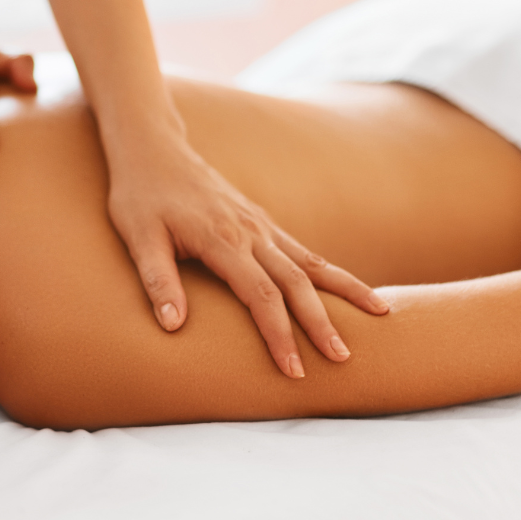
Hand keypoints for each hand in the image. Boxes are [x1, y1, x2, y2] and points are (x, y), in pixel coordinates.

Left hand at [106, 114, 390, 378]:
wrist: (153, 150)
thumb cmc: (140, 197)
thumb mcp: (138, 239)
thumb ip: (158, 282)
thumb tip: (173, 327)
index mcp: (222, 239)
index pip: (261, 295)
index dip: (278, 335)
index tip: (292, 369)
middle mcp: (251, 232)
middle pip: (296, 283)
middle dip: (321, 323)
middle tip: (343, 359)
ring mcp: (261, 225)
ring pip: (311, 263)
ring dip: (346, 290)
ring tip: (382, 314)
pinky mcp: (262, 221)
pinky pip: (303, 250)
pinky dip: (329, 271)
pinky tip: (349, 289)